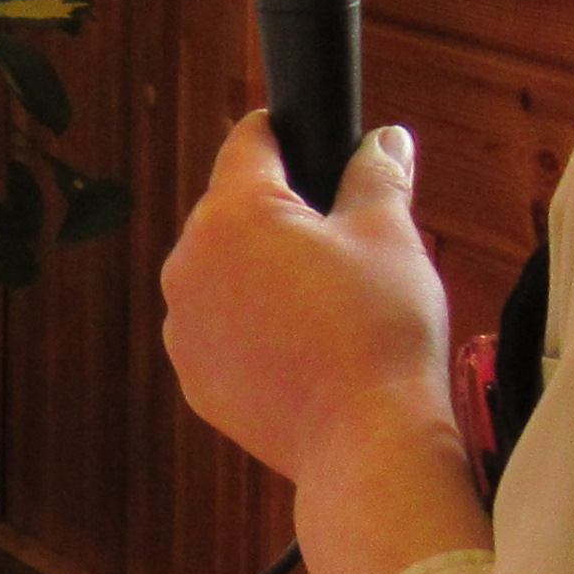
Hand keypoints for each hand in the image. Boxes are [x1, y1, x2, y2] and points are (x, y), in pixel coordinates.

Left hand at [159, 116, 488, 573]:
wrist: (363, 441)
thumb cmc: (378, 330)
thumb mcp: (390, 233)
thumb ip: (377, 174)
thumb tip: (383, 139)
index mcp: (232, 212)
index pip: (249, 141)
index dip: (286, 133)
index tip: (312, 140)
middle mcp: (189, 263)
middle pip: (232, 210)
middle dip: (280, 214)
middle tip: (341, 242)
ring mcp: (182, 325)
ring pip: (224, 273)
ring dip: (263, 274)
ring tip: (326, 303)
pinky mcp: (193, 376)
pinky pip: (220, 330)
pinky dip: (252, 328)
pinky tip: (303, 348)